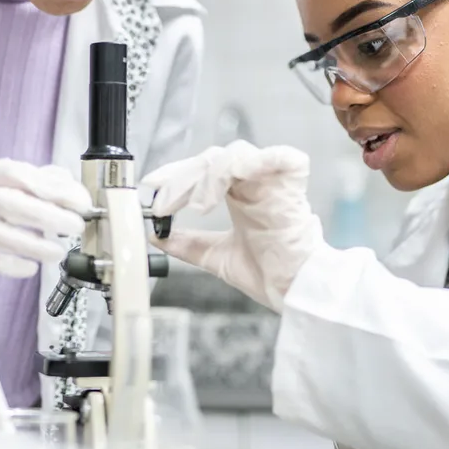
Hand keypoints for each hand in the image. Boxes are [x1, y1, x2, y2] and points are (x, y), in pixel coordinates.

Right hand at [0, 159, 88, 279]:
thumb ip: (33, 180)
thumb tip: (68, 184)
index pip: (20, 175)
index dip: (51, 188)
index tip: (80, 201)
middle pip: (10, 204)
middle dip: (46, 215)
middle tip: (75, 226)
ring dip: (31, 245)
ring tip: (57, 252)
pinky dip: (8, 265)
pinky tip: (29, 269)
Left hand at [144, 141, 324, 311]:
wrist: (296, 293)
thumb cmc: (271, 276)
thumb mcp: (218, 257)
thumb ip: (189, 244)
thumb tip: (157, 236)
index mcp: (241, 196)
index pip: (204, 169)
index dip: (176, 174)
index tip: (152, 187)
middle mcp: (256, 183)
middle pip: (214, 159)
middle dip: (184, 177)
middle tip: (165, 202)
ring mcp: (274, 181)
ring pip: (235, 155)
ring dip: (209, 176)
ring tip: (197, 206)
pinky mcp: (293, 184)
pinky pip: (274, 157)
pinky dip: (247, 164)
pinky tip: (227, 185)